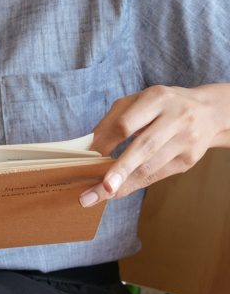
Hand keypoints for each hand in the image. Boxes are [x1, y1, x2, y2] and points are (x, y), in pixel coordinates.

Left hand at [80, 83, 229, 206]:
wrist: (207, 112)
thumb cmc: (161, 107)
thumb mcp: (137, 102)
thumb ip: (113, 120)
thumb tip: (90, 146)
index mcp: (157, 98)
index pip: (127, 123)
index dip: (107, 141)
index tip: (88, 156)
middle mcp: (176, 118)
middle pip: (143, 147)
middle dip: (121, 169)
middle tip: (103, 188)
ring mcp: (186, 140)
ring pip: (151, 166)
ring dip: (124, 183)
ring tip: (100, 195)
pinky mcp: (189, 159)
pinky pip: (158, 174)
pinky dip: (135, 184)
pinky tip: (118, 191)